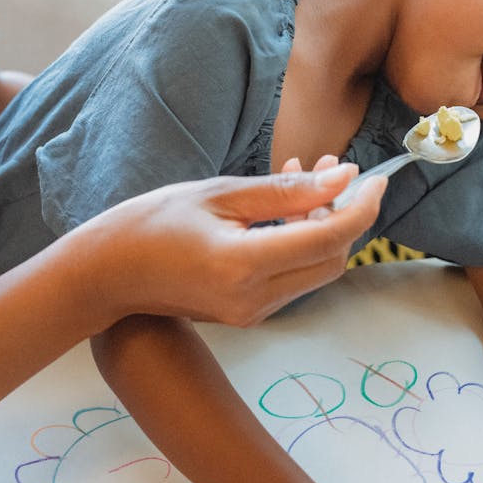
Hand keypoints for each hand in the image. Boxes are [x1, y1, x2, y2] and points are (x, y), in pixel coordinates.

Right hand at [58, 165, 386, 329]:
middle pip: (332, 259)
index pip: (329, 238)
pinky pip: (291, 277)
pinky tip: (281, 209)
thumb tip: (344, 177)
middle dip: (343, 214)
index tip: (375, 178)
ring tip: (302, 176)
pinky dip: (299, 242)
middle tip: (330, 168)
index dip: (361, 207)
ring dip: (321, 225)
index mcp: (243, 265)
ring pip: (315, 269)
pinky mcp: (246, 314)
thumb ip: (286, 190)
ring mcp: (251, 313)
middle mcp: (253, 299)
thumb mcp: (219, 193)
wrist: (106, 274)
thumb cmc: (151, 223)